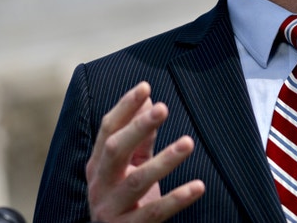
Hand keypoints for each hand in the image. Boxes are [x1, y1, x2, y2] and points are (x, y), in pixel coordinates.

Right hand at [86, 82, 204, 221]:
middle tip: (163, 108)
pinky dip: (177, 199)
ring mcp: (110, 209)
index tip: (145, 86)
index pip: (107, 130)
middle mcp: (99, 185)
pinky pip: (155, 213)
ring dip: (164, 160)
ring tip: (188, 143)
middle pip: (114, 150)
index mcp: (98, 165)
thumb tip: (149, 100)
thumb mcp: (131, 166)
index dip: (125, 107)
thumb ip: (140, 138)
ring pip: (136, 181)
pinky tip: (198, 186)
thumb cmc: (125, 200)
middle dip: (138, 127)